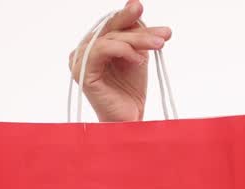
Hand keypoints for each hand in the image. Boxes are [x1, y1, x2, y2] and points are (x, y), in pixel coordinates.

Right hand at [66, 0, 172, 121]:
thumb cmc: (130, 91)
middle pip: (112, 28)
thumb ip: (135, 33)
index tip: (158, 24)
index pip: (114, 24)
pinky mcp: (82, 73)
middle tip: (165, 34)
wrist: (128, 121)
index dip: (133, 19)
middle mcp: (83, 49)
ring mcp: (79, 60)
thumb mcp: (137, 55)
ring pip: (109, 37)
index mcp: (94, 43)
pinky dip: (123, 50)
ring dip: (137, 39)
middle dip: (141, 29)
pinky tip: (139, 59)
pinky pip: (101, 50)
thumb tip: (135, 5)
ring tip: (158, 46)